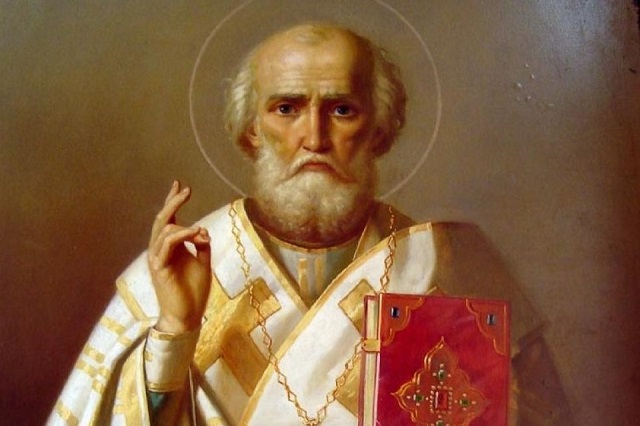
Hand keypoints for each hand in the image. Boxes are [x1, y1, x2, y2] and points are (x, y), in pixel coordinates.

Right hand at [147, 181, 211, 333]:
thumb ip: (202, 244)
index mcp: (171, 247)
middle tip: (186, 190)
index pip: (169, 220)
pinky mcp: (159, 267)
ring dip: (184, 225)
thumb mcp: (203, 262)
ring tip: (200, 231)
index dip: (172, 201)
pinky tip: (195, 233)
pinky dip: (181, 235)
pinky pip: (167, 244)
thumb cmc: (194, 291)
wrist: (187, 316)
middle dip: (173, 202)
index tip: (180, 184)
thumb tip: (202, 230)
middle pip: (162, 220)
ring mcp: (158, 258)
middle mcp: (161, 250)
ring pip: (164, 230)